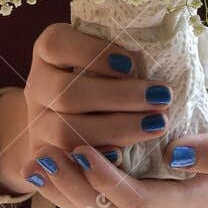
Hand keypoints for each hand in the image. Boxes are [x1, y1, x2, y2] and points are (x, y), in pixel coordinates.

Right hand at [0, 22, 182, 199]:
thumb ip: (128, 49)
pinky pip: (65, 162)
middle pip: (66, 92)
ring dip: (115, 129)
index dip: (93, 54)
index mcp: (49, 50)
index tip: (132, 64)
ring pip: (65, 130)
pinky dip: (97, 159)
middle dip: (118, 96)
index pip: (57, 44)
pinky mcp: (43, 155)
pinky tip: (127, 155)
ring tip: (156, 125)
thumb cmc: (107, 75)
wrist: (68, 116)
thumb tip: (172, 44)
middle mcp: (37, 84)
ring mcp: (36, 121)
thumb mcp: (108, 54)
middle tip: (161, 97)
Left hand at [14, 80, 207, 207]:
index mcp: (193, 203)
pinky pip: (92, 199)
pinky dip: (65, 185)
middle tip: (43, 155)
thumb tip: (179, 155)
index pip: (138, 201)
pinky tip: (42, 166)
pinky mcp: (131, 194)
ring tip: (34, 161)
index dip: (106, 180)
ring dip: (62, 188)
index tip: (82, 149)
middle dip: (73, 186)